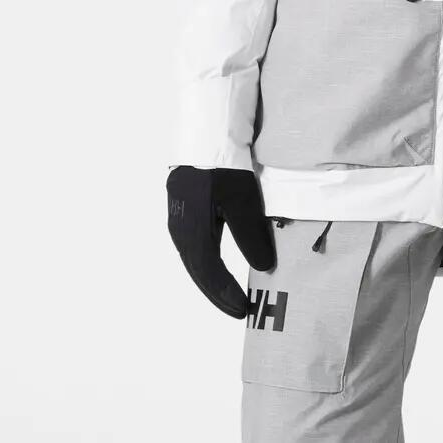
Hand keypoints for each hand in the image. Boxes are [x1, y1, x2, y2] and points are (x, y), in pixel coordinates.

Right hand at [166, 166, 277, 317]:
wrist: (209, 132)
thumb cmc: (225, 167)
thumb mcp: (244, 203)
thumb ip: (252, 237)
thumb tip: (263, 268)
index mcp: (192, 232)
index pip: (209, 274)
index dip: (226, 295)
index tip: (244, 310)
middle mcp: (180, 229)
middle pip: (198, 270)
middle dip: (218, 292)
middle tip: (238, 308)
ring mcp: (179, 217)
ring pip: (195, 258)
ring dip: (212, 278)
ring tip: (230, 292)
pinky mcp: (184, 206)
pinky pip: (195, 244)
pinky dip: (208, 261)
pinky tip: (217, 264)